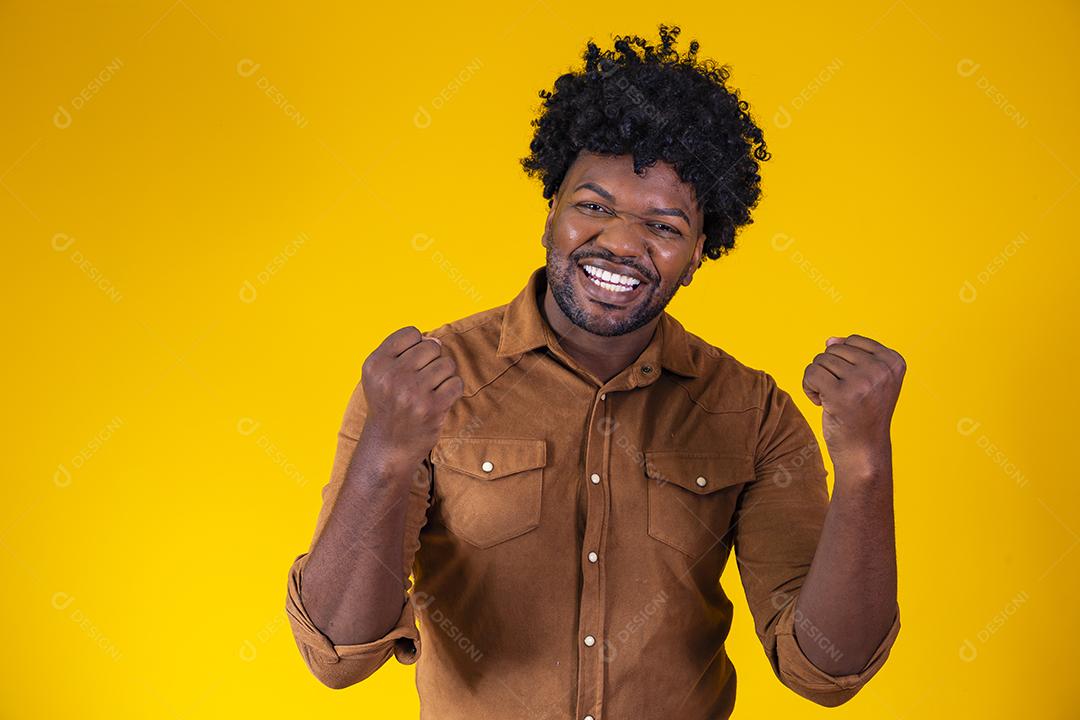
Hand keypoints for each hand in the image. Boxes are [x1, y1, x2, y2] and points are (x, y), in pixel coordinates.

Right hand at [360, 326, 463, 465]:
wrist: (387, 448)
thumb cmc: (388, 407)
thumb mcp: (380, 376)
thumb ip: (402, 352)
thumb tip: (437, 341)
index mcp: (376, 364)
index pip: (410, 333)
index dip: (416, 346)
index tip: (410, 365)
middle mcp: (392, 375)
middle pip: (432, 347)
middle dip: (433, 361)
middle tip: (422, 381)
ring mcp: (412, 392)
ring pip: (447, 364)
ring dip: (444, 377)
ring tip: (430, 391)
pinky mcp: (431, 408)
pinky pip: (456, 383)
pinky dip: (452, 391)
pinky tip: (439, 401)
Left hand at [802, 334, 905, 462]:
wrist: (863, 452)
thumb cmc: (862, 415)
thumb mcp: (867, 381)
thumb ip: (853, 356)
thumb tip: (830, 340)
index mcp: (894, 362)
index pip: (852, 341)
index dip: (843, 362)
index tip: (852, 384)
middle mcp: (882, 369)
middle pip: (834, 349)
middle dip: (829, 371)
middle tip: (840, 395)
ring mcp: (863, 381)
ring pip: (820, 360)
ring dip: (818, 380)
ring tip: (832, 400)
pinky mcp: (841, 394)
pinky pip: (811, 373)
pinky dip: (808, 387)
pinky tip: (821, 403)